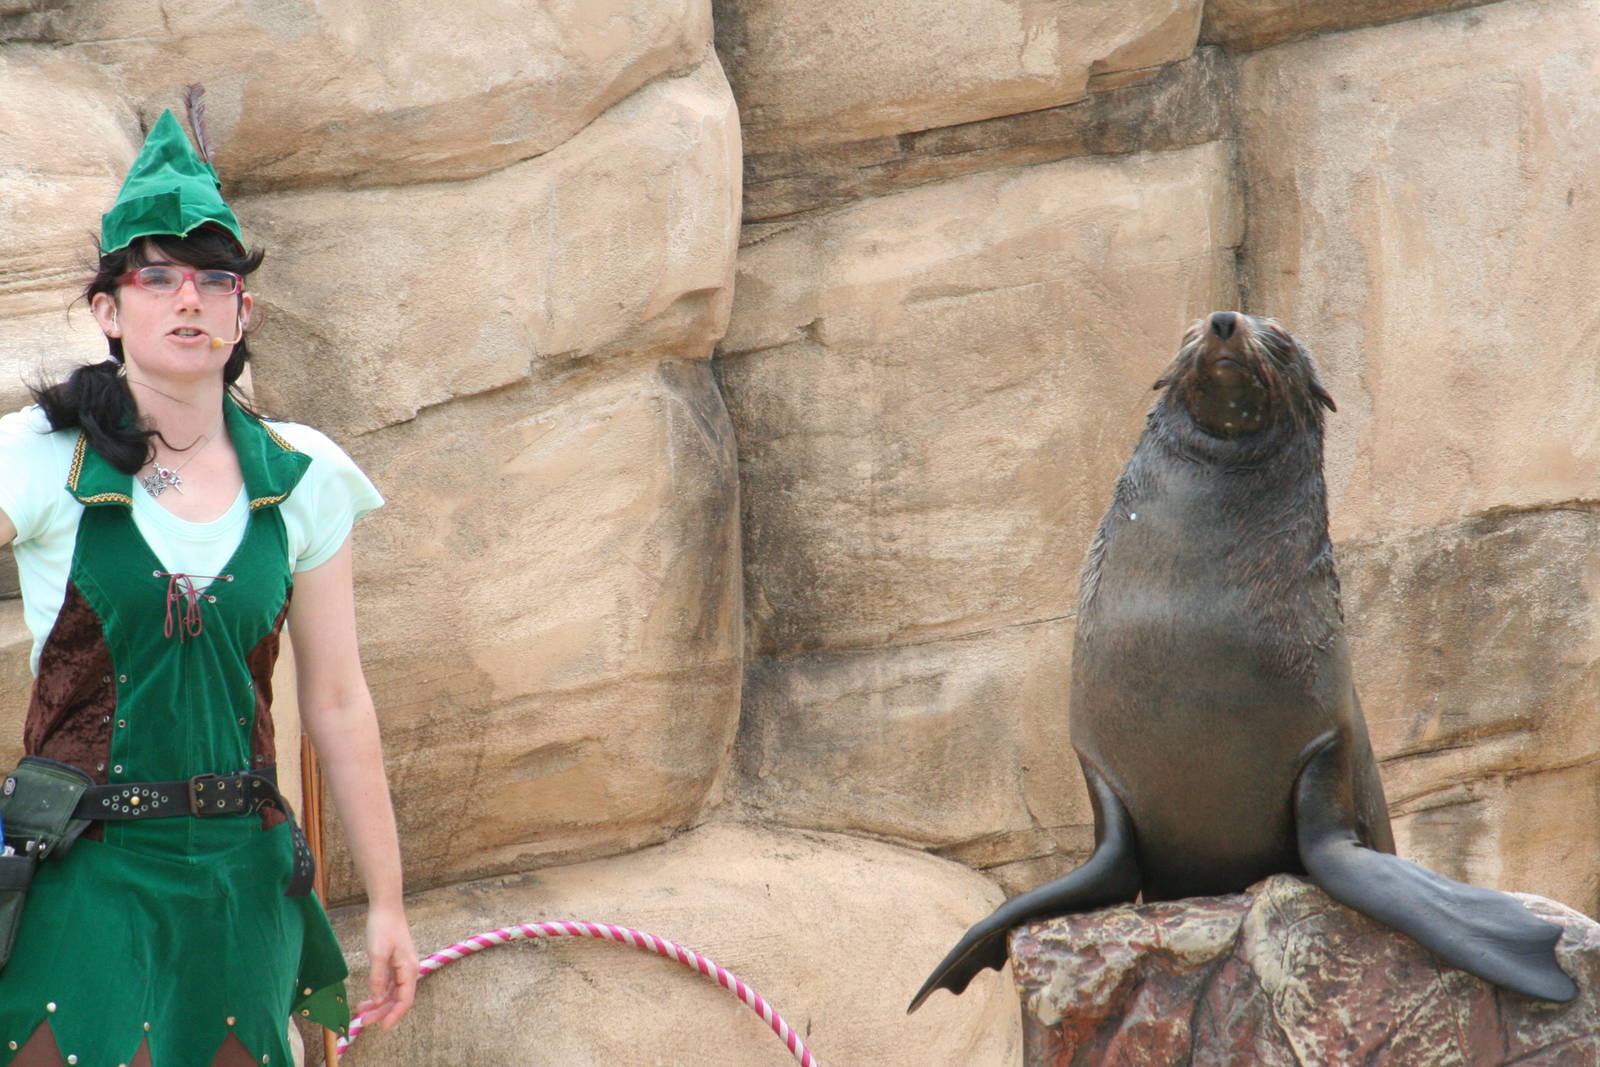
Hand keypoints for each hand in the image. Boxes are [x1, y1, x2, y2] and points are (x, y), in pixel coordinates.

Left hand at [355, 903, 418, 1029]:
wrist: (386, 907)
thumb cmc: (383, 927)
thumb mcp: (378, 954)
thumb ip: (378, 978)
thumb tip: (377, 999)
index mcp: (409, 969)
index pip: (405, 1000)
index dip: (395, 1015)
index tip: (382, 1027)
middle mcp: (408, 971)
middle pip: (398, 999)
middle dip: (382, 1012)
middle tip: (363, 1022)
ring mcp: (401, 967)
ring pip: (392, 993)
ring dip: (378, 1004)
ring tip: (360, 1012)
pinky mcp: (394, 963)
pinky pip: (388, 984)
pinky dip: (377, 993)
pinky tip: (366, 999)